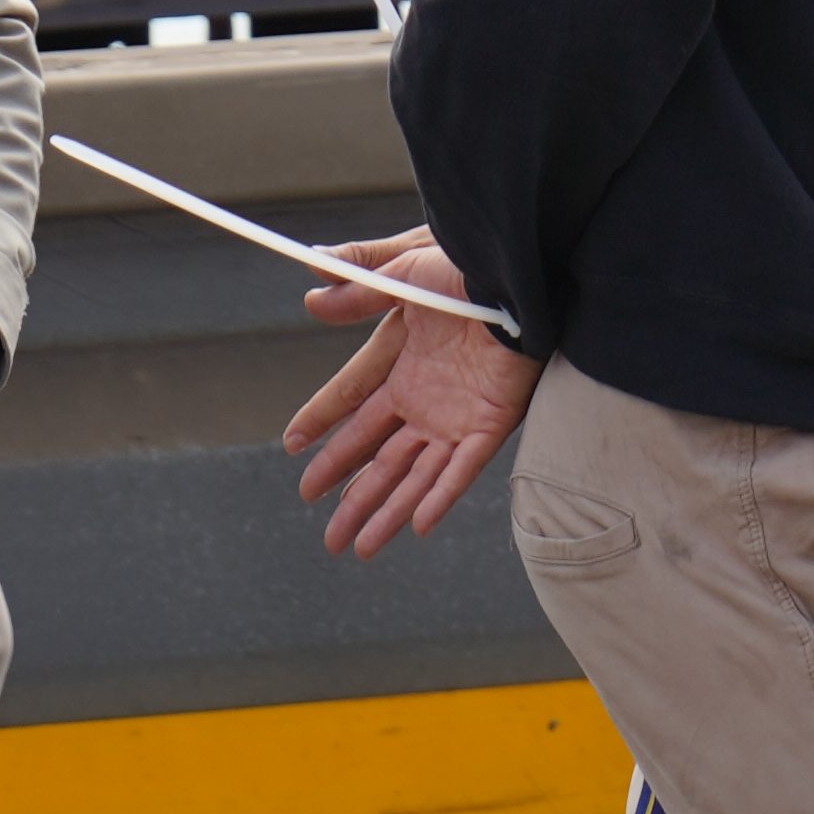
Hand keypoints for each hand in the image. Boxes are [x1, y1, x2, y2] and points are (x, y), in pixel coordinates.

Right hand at [287, 238, 544, 556]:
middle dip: (350, 496)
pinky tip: (417, 525)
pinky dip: (439, 497)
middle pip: (379, 460)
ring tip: (357, 548)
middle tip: (325, 534)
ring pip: (415, 477)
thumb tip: (310, 297)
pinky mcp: (490, 423)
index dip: (324, 435)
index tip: (294, 455)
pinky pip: (462, 470)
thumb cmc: (466, 265)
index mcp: (402, 369)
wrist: (518, 271)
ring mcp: (457, 417)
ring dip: (387, 513)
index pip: (353, 412)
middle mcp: (425, 401)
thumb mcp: (403, 273)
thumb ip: (359, 291)